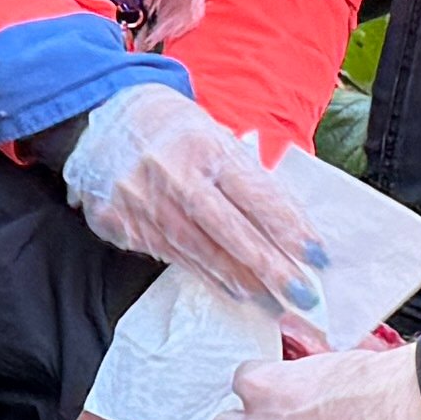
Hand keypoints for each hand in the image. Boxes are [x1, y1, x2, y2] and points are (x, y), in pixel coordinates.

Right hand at [62, 89, 321, 312]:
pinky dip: (205, 274)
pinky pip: (170, 254)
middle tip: (303, 295)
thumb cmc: (175, 130)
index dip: (288, 228)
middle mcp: (173, 174)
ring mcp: (143, 201)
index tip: (317, 256)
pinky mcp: (120, 221)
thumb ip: (247, 176)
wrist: (102, 119)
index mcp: (204, 145)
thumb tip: (291, 224)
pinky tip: (231, 289)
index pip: (254, 194)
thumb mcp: (215, 136)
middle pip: (229, 229)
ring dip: (239, 279)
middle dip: (270, 266)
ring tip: (270, 301)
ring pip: (199, 250)